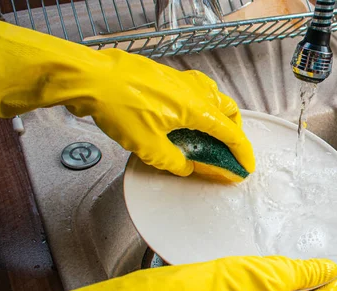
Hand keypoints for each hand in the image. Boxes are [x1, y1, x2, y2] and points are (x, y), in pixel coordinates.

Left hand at [0, 16, 253, 178]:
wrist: (91, 78)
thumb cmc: (119, 108)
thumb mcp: (148, 148)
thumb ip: (175, 161)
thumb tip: (187, 165)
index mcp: (196, 108)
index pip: (230, 133)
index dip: (241, 153)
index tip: (245, 167)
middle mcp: (194, 90)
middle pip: (228, 111)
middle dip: (233, 133)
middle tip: (227, 152)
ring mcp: (180, 80)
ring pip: (213, 98)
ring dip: (218, 118)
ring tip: (207, 137)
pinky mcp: (166, 77)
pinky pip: (195, 92)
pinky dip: (200, 108)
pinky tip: (182, 120)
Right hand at [27, 256, 336, 290]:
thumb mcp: (273, 273)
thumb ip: (304, 272)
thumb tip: (328, 269)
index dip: (332, 278)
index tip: (335, 262)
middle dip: (307, 280)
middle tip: (310, 256)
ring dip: (283, 282)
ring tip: (282, 259)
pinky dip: (262, 287)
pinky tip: (255, 271)